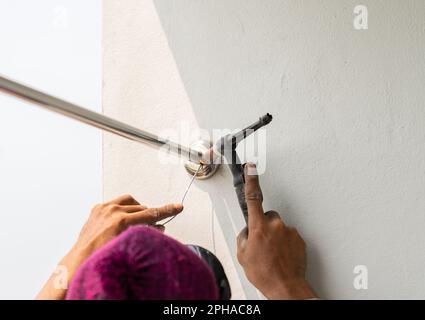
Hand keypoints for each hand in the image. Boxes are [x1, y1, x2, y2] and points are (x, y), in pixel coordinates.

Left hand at [36, 194, 182, 298]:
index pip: (151, 213)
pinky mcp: (98, 208)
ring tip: (137, 222)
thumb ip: (147, 234)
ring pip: (130, 202)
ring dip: (136, 210)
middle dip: (149, 218)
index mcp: (121, 220)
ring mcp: (104, 208)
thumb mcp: (130, 246)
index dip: (167, 210)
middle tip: (152, 228)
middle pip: (142, 209)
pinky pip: (117, 202)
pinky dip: (123, 208)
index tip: (178, 207)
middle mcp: (112, 211)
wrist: (81, 260)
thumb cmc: (103, 257)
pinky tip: (123, 219)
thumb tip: (158, 229)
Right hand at [237, 164, 316, 299]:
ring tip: (273, 253)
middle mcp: (276, 225)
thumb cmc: (265, 273)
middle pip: (268, 216)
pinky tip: (281, 255)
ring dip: (275, 236)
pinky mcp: (300, 239)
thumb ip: (243, 238)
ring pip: (279, 227)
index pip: (253, 198)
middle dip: (264, 225)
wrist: (285, 287)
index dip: (251, 181)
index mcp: (259, 227)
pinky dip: (285, 243)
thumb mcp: (243, 255)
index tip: (250, 168)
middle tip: (262, 243)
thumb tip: (247, 233)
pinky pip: (289, 236)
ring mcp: (289, 232)